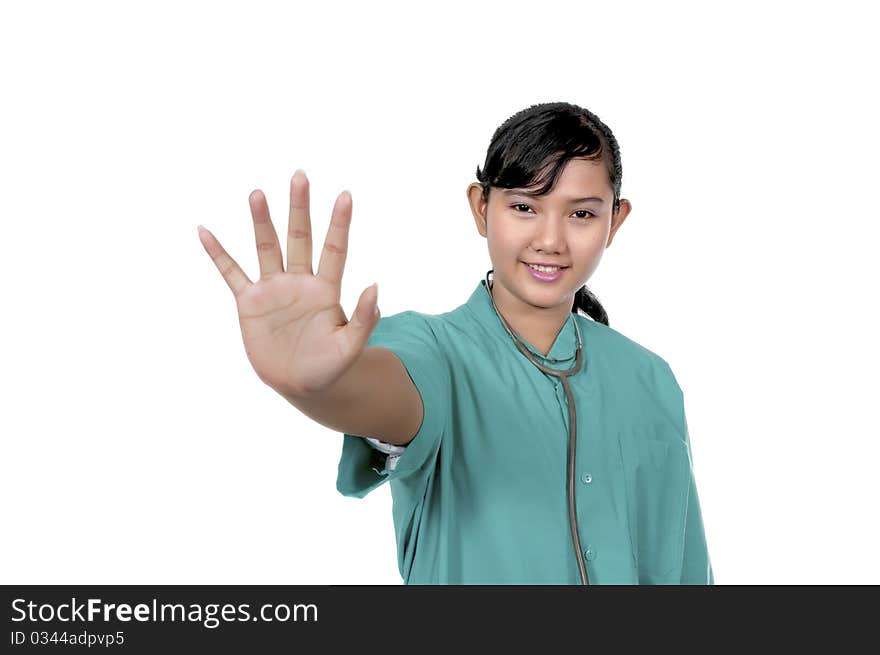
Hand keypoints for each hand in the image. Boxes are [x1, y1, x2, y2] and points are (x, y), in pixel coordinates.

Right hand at [198, 170, 379, 395]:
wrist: (302, 385)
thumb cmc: (330, 367)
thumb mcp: (351, 347)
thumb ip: (364, 319)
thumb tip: (376, 288)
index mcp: (326, 289)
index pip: (335, 250)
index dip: (340, 224)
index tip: (346, 196)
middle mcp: (300, 281)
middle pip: (300, 238)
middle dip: (299, 209)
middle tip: (300, 176)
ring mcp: (273, 289)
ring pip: (267, 248)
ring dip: (261, 222)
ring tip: (257, 194)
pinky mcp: (249, 303)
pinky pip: (231, 273)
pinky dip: (218, 254)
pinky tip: (205, 232)